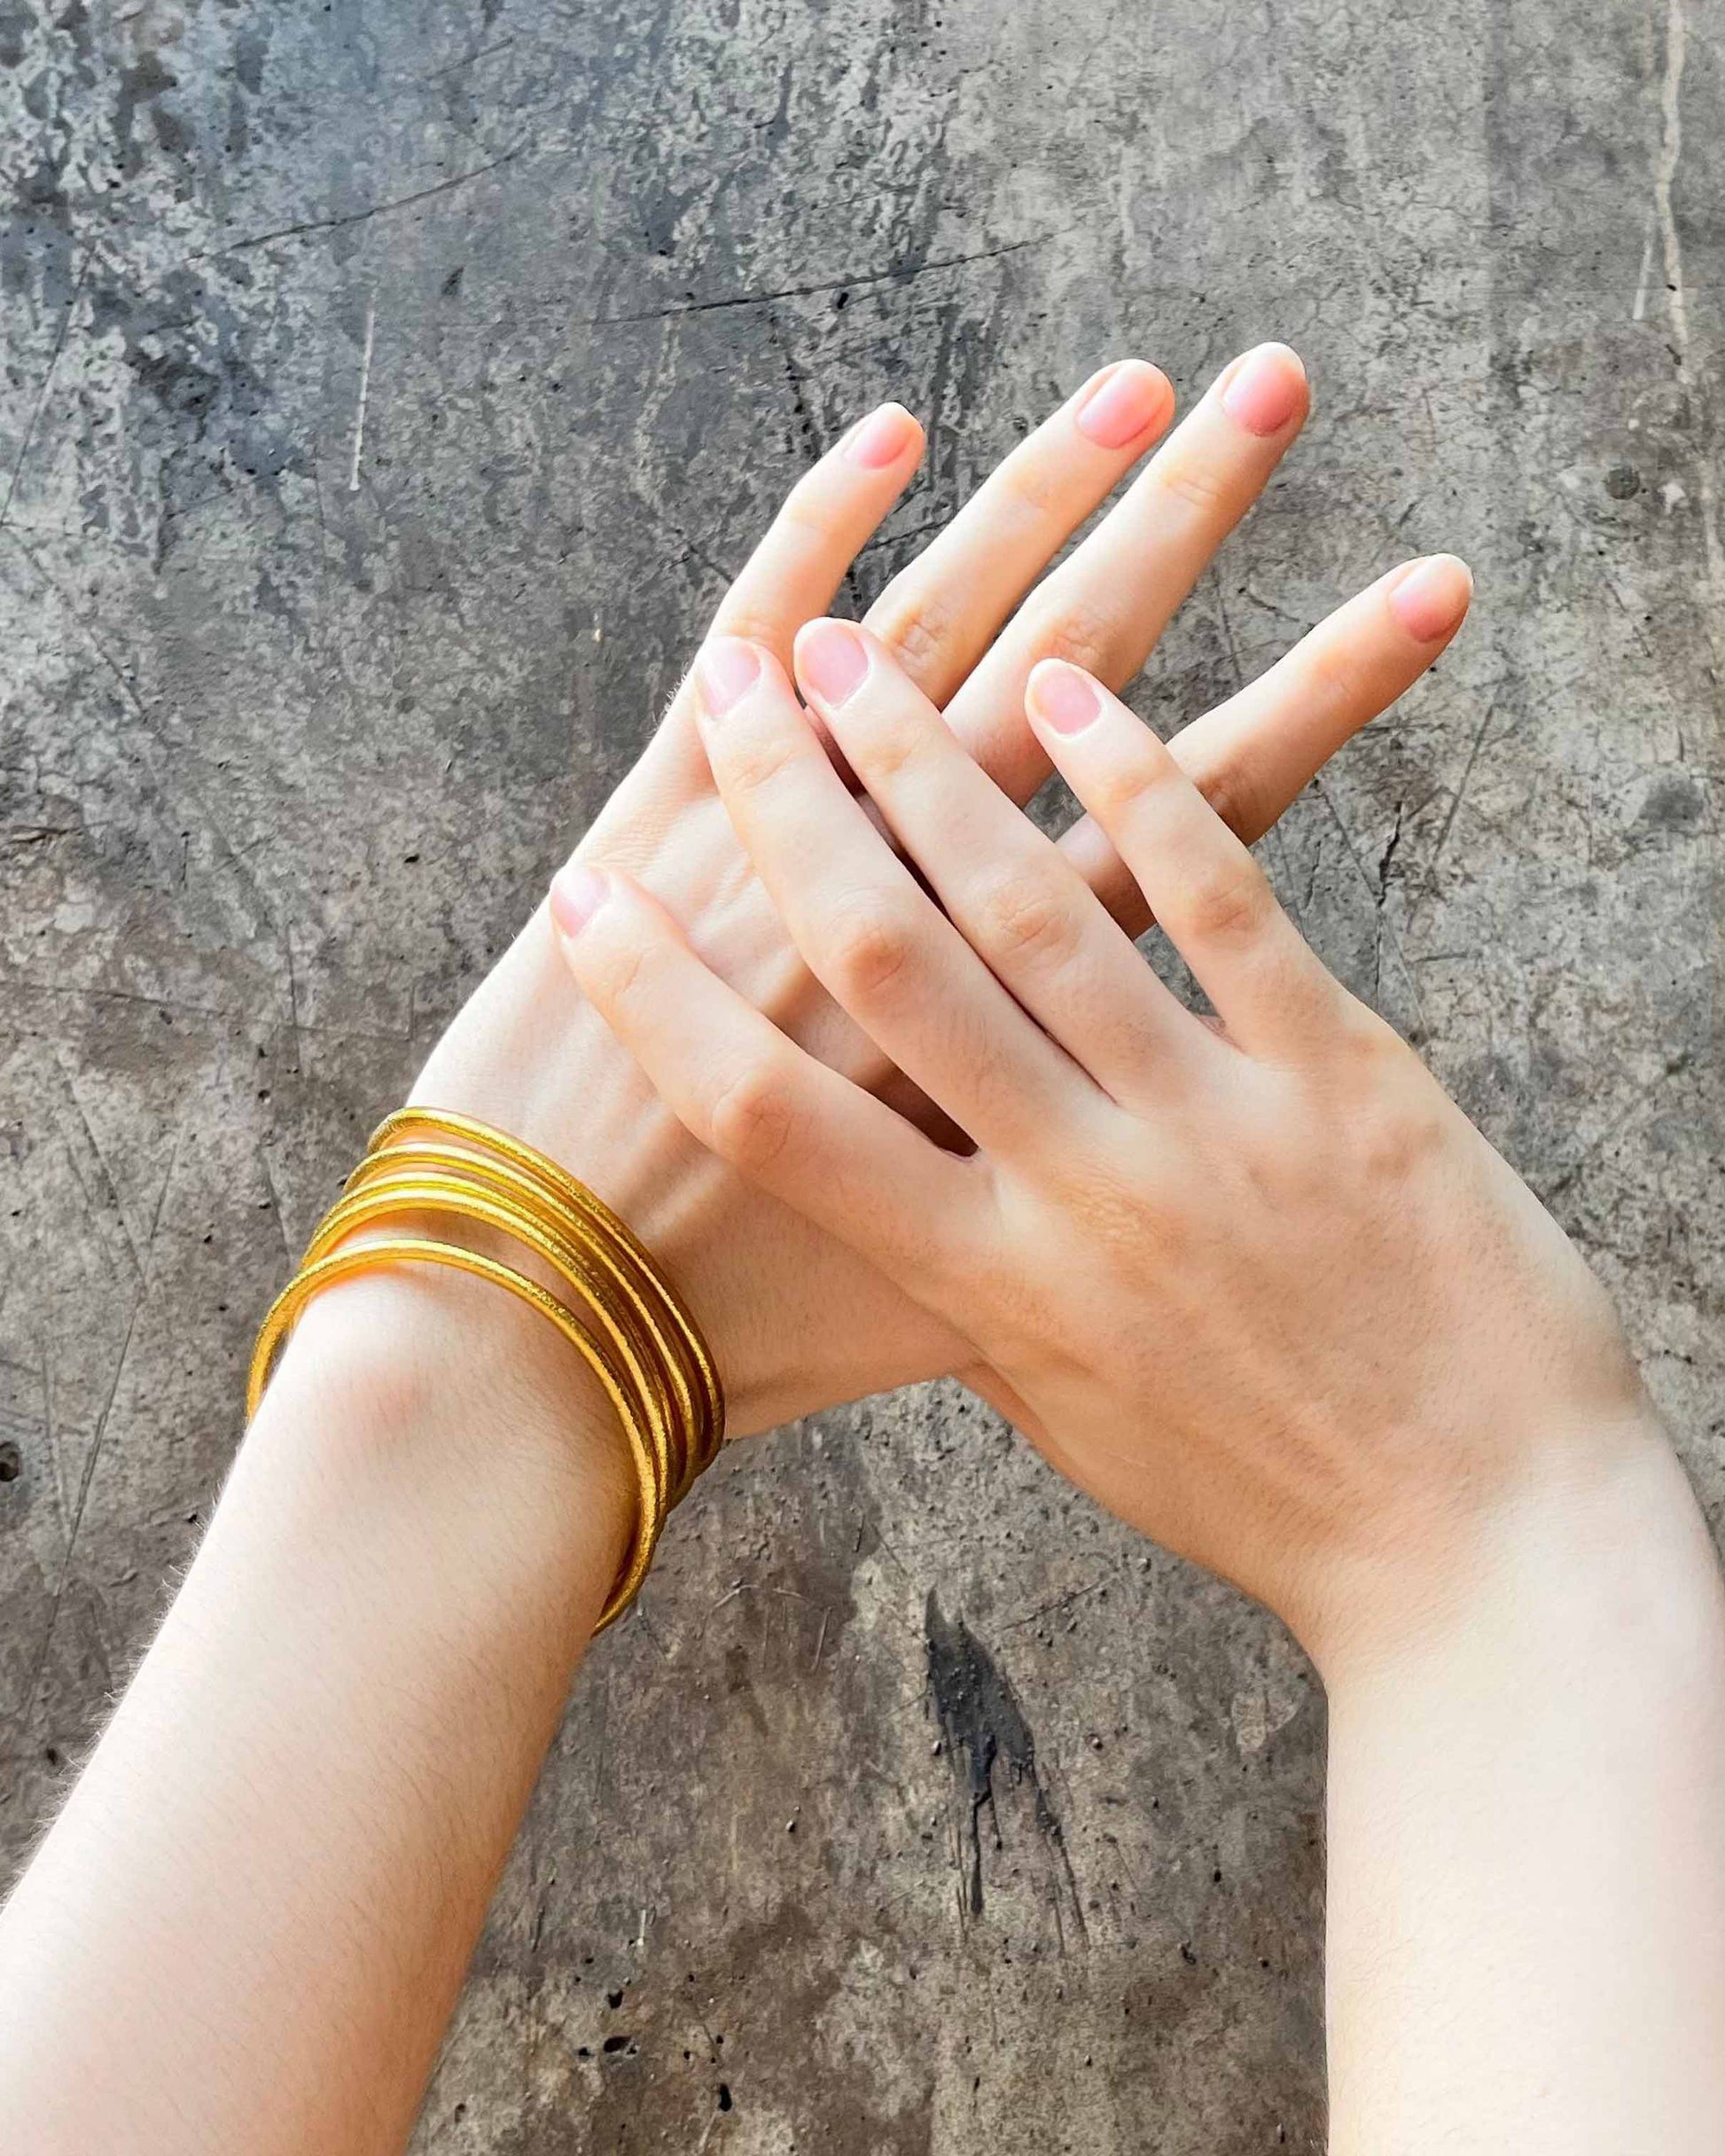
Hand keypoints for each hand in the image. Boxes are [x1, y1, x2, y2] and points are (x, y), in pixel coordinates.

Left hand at [409, 346, 1472, 1441]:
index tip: (1422, 594)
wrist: (538, 1359)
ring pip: (937, 641)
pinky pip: (738, 634)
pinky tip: (894, 432)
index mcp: (1048, 1019)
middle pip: (1090, 686)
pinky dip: (811, 535)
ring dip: (1031, 498)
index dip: (1326, 695)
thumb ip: (1071, 1181)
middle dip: (1187, 526)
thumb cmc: (765, 1344)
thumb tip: (1119, 1151)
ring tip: (1138, 377)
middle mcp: (941, 925)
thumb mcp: (968, 1299)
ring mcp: (794, 860)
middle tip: (1279, 384)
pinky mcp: (659, 824)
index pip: (1216, 822)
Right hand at [552, 622, 1655, 1662]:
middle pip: (879, 966)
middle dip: (789, 816)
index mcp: (982, 1285)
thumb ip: (975, 1302)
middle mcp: (1070, 1192)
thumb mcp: (1072, 1418)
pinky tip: (1071, 693)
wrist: (1485, 1554)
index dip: (659, 1003)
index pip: (769, 1119)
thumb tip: (900, 1214)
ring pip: (1028, 906)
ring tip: (855, 657)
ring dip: (926, 765)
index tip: (581, 906)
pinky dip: (1135, 784)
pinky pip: (1217, 896)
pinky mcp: (1337, 1075)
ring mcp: (1204, 1124)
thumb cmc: (1265, 1499)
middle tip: (737, 701)